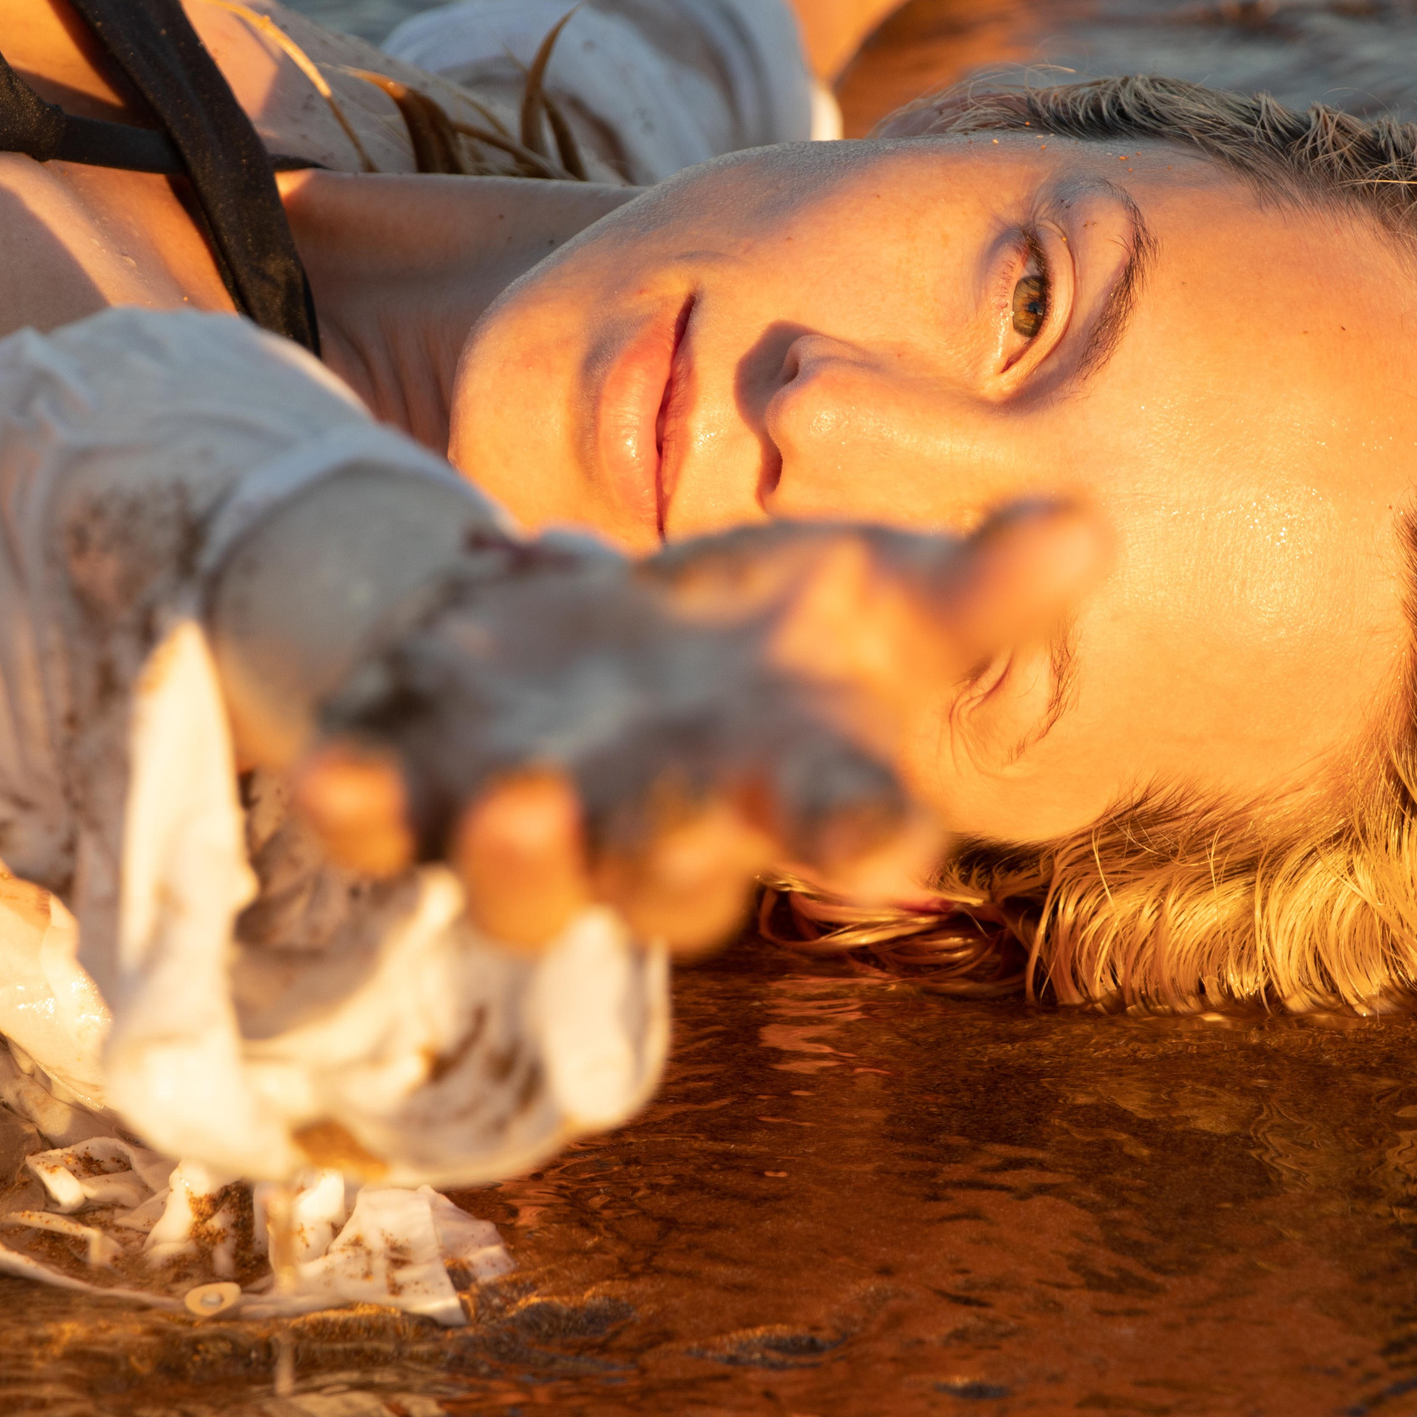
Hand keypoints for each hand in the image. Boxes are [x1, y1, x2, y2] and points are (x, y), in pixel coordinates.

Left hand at [290, 502, 1108, 955]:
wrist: (596, 630)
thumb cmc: (763, 631)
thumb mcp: (870, 589)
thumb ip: (974, 586)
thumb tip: (1088, 530)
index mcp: (781, 782)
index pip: (835, 822)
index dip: (860, 836)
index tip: (889, 846)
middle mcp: (658, 829)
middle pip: (669, 881)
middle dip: (674, 859)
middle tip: (677, 827)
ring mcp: (537, 822)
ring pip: (523, 886)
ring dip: (520, 859)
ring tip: (522, 801)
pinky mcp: (428, 788)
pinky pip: (387, 824)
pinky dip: (360, 808)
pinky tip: (328, 770)